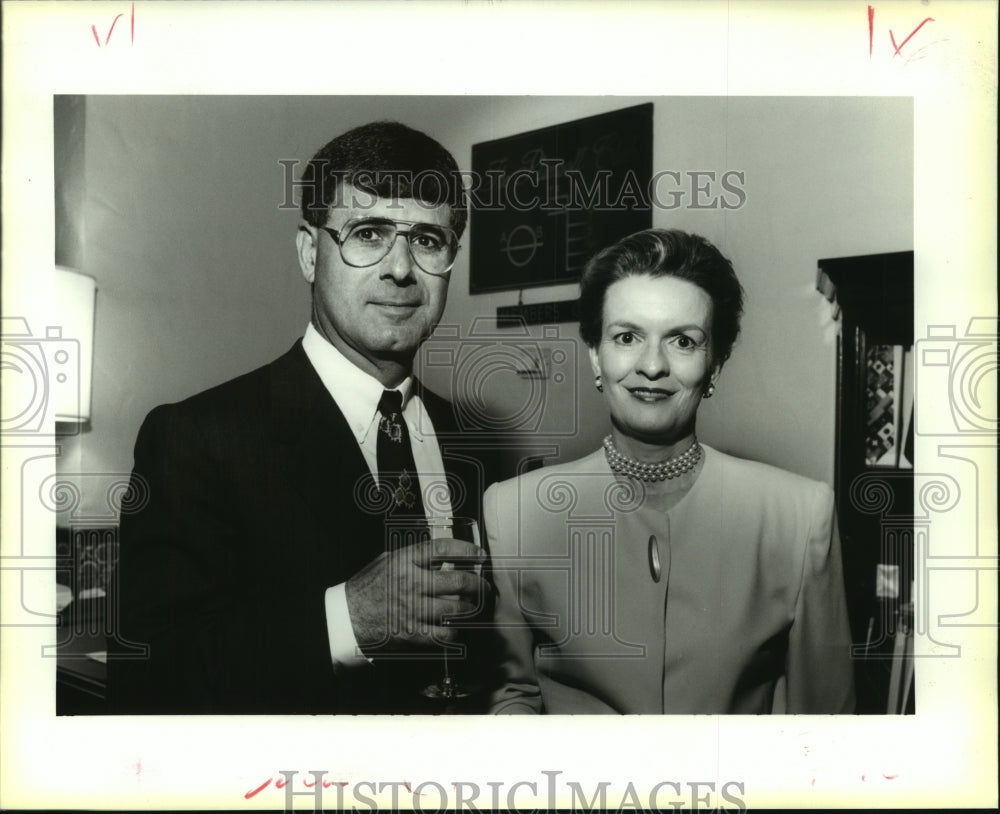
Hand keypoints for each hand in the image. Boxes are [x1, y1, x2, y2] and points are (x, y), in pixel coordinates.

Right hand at [345, 536, 487, 654]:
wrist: (345, 618)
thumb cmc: (367, 588)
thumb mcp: (386, 561)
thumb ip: (413, 556)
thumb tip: (442, 553)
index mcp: (404, 561)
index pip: (443, 549)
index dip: (467, 550)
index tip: (479, 554)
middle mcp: (411, 583)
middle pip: (458, 581)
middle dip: (478, 584)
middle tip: (483, 586)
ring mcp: (413, 610)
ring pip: (457, 609)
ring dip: (471, 608)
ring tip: (474, 606)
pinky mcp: (412, 633)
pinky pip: (445, 634)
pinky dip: (456, 631)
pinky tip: (456, 626)